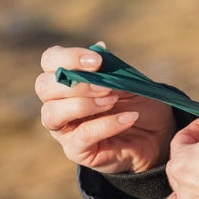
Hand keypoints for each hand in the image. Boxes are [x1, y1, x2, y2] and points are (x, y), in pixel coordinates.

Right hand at [36, 44, 175, 173]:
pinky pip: (82, 136)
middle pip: (44, 86)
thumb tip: (99, 47)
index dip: (68, 57)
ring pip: (52, 113)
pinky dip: (106, 124)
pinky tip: (128, 117)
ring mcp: (63, 128)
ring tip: (113, 100)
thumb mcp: (125, 79)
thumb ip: (109, 67)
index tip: (97, 60)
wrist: (154, 134)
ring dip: (83, 104)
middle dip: (75, 83)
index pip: (50, 60)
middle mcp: (56, 102)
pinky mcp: (76, 150)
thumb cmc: (135, 101)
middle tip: (105, 85)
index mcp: (64, 79)